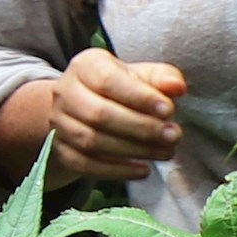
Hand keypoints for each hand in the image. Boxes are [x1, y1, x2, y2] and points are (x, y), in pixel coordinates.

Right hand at [44, 49, 187, 183]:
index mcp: (86, 66)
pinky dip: (115, 171)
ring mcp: (59, 122)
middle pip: (98, 114)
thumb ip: (162, 78)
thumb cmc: (122, 88)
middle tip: (173, 136)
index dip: (140, 98)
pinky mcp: (60, 149)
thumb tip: (177, 87)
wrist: (87, 105)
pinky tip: (143, 170)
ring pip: (91, 141)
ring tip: (165, 152)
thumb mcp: (142, 75)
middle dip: (140, 128)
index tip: (169, 110)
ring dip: (132, 150)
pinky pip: (83, 164)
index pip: (108, 81)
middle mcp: (65, 92)